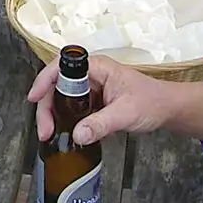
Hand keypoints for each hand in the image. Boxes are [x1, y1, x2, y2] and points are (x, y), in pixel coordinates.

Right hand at [28, 54, 185, 144]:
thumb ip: (101, 124)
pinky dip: (66, 121)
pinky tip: (66, 134)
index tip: (34, 98)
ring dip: (54, 115)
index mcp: (98, 68)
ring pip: (63, 98)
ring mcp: (92, 89)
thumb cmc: (152, 102)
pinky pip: (73, 109)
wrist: (168, 110)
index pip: (62, 67)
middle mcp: (91, 75)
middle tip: (45, 130)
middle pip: (57, 85)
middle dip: (47, 106)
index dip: (44, 80)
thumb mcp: (125, 113)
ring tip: (52, 134)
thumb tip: (76, 135)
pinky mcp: (94, 102)